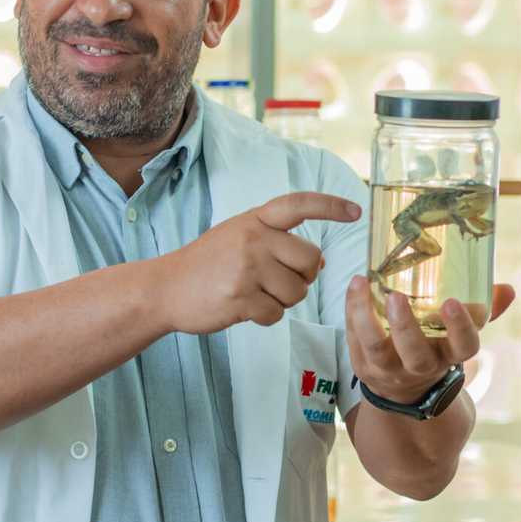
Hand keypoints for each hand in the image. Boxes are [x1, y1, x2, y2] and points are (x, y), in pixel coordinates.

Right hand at [155, 192, 360, 334]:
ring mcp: (247, 268)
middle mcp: (253, 239)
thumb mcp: (239, 237)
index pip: (299, 204)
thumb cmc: (207, 264)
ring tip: (257, 294)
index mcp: (254, 219)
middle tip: (281, 280)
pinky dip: (265, 316)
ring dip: (284, 300)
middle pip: (311, 259)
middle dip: (305, 276)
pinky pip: (277, 314)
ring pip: (297, 291)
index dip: (330, 206)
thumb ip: (277, 242)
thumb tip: (320, 262)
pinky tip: (244, 307)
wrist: (164, 288)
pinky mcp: (240, 299)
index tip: (356, 212)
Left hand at [344, 276, 515, 403]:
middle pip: (415, 354)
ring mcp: (390, 370)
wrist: (404, 390)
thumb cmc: (436, 348)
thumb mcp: (459, 334)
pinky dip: (351, 313)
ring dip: (367, 317)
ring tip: (362, 283)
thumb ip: (483, 310)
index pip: (464, 347)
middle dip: (405, 326)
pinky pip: (355, 340)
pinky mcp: (364, 366)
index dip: (460, 328)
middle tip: (397, 296)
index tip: (453, 302)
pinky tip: (354, 287)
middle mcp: (421, 367)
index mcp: (450, 356)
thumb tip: (508, 289)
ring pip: (376, 348)